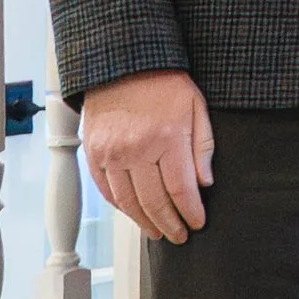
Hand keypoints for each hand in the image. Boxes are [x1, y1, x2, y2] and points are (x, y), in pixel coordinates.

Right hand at [83, 69, 213, 244]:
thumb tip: (204, 182)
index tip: (197, 223)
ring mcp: (111, 153)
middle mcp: (136, 149)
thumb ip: (203, 146)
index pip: (181, 190)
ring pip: (128, 202)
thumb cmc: (162, 81)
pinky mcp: (94, 153)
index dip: (191, 212)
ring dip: (144, 222)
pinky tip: (133, 213)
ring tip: (157, 231)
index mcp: (166, 137)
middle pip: (154, 202)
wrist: (123, 63)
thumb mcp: (196, 106)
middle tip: (179, 236)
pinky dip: (121, 207)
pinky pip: (107, 190)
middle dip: (170, 224)